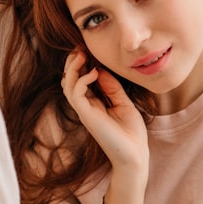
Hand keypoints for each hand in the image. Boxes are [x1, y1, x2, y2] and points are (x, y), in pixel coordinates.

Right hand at [61, 50, 148, 171]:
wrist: (135, 155)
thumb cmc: (131, 133)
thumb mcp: (124, 103)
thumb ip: (112, 87)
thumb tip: (100, 70)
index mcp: (94, 104)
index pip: (80, 80)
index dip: (81, 64)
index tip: (87, 50)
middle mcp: (86, 107)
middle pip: (68, 81)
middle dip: (71, 63)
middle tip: (79, 48)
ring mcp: (85, 111)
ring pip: (67, 85)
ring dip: (72, 67)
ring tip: (81, 55)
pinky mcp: (87, 116)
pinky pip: (75, 93)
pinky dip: (82, 79)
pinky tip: (94, 72)